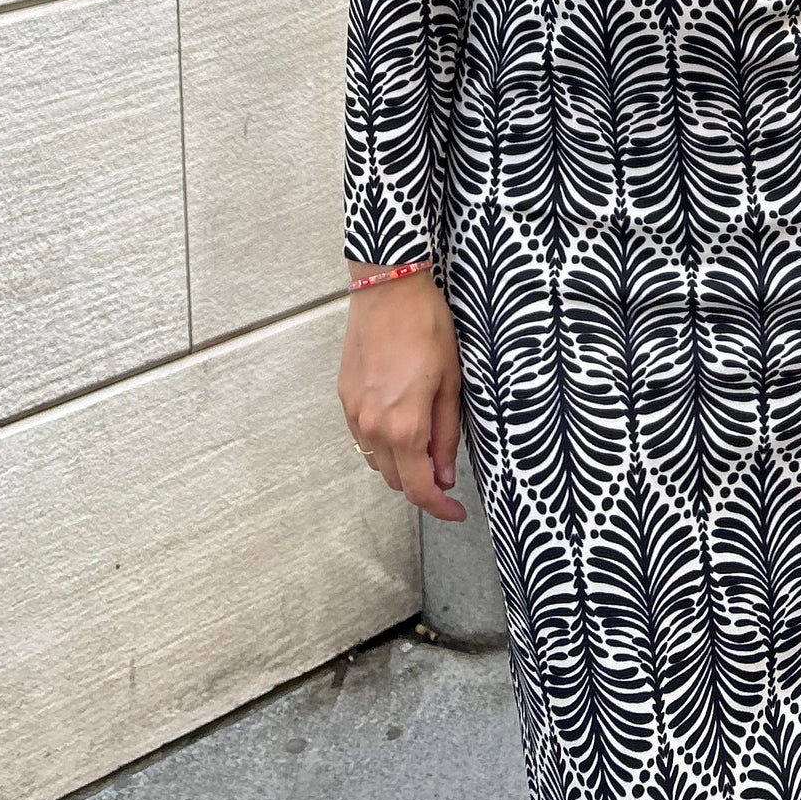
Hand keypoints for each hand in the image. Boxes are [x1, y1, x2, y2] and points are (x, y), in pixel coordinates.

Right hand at [337, 265, 467, 519]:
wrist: (387, 288)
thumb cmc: (426, 327)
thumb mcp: (450, 381)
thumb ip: (446, 433)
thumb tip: (444, 475)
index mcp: (404, 426)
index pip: (418, 489)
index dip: (439, 508)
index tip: (456, 511)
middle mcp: (373, 427)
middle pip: (395, 480)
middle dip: (421, 484)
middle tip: (445, 472)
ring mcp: (354, 413)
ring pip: (377, 461)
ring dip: (400, 463)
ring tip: (424, 442)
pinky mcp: (344, 397)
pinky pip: (363, 437)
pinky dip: (382, 442)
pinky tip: (400, 421)